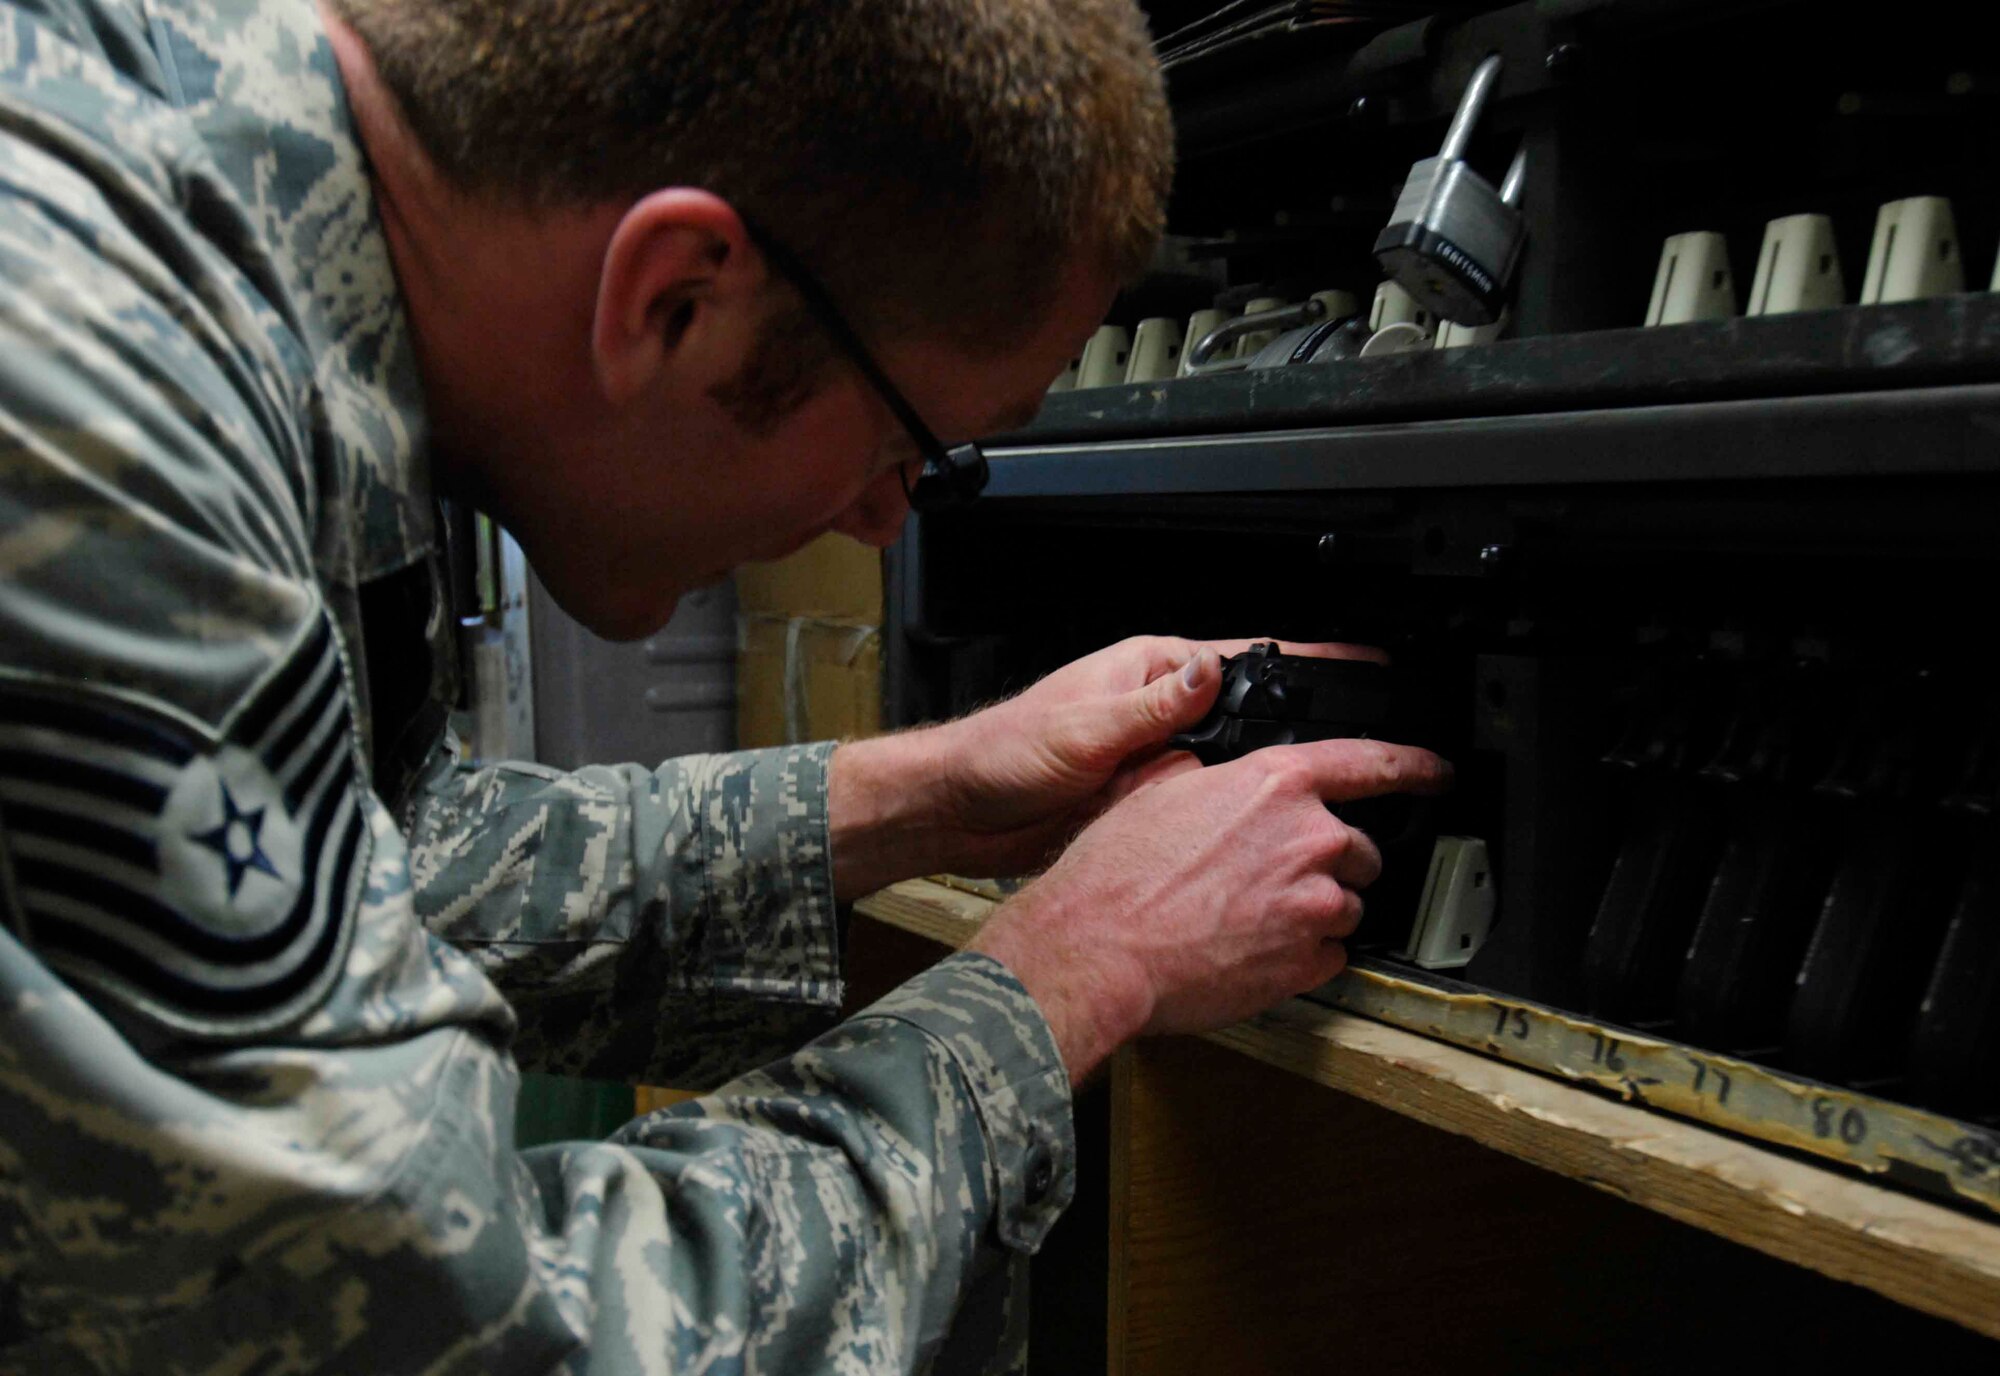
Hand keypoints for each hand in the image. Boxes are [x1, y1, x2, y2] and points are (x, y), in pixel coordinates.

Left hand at [925, 634, 1385, 877]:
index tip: (1367, 665)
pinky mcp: (1145, 796)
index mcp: (1149, 671)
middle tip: (1363, 755)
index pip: (1247, 658)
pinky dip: (1224, 818)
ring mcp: (1154, 752)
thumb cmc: (1002, 754)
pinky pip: (1202, 803)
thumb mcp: (1082, 729)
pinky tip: (1250, 839)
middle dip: (1300, 734)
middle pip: (1252, 714)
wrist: (960, 813)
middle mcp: (1157, 707)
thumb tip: (1207, 672)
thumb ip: (1148, 706)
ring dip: (1261, 786)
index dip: (1309, 662)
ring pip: (1232, 766)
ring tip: (1313, 805)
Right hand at [966, 736, 1450, 1082]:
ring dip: (1314, 913)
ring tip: (1251, 920)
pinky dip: (1301, 957)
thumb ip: (1209, 778)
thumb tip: (1212, 778)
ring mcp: (1313, 904)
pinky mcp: (1307, 963)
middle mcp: (1307, 839)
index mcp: (1273, 784)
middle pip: (1359, 849)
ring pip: (1347, 906)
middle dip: (1330, 864)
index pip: (1371, 764)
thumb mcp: (1154, 791)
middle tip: (1273, 880)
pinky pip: (1329, 957)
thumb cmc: (1113, 876)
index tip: (1436, 773)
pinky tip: (1251, 952)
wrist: (1096, 948)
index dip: (1413, 766)